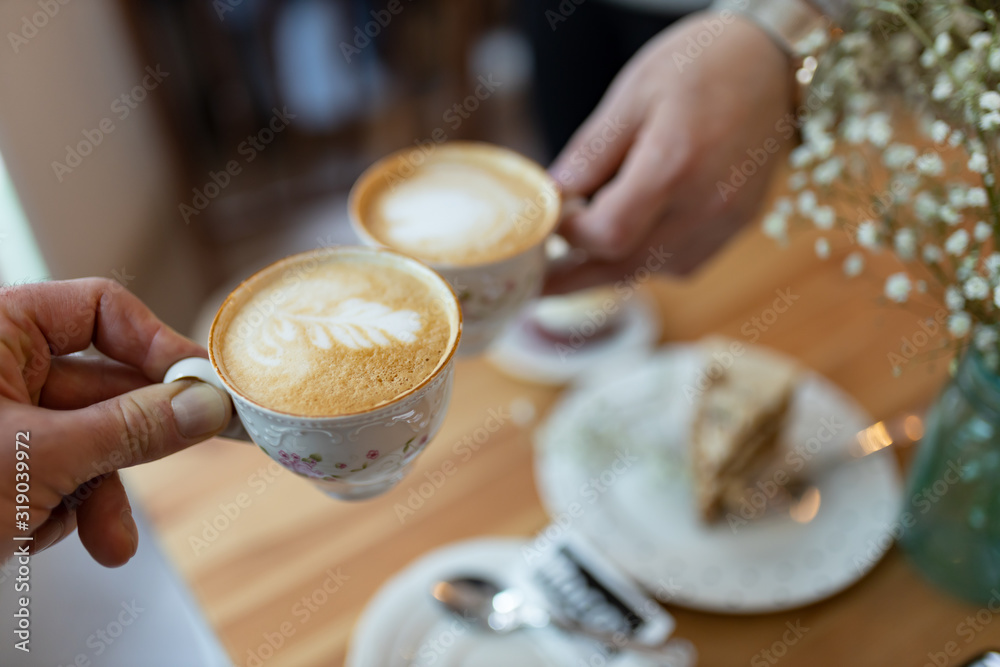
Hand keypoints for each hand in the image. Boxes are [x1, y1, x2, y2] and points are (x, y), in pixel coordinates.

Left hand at [0, 279, 231, 566]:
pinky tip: (48, 538)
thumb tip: (205, 406)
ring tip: (108, 538)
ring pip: (88, 440)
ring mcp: (0, 421)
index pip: (100, 310)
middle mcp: (0, 369)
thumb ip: (133, 429)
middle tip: (193, 450)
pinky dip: (68, 511)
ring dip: (104, 493)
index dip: (157, 345)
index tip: (201, 386)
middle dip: (137, 439)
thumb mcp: (39, 458)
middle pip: (104, 385)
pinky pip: (61, 475)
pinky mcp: (0, 467)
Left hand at [546, 12, 792, 292]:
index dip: (570, 237)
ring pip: (654, 270)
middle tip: (537, 284)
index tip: (551, 220)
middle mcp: (706, 204)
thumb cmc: (701, 64)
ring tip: (577, 258)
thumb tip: (554, 194)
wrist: (774, 61)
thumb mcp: (633, 93)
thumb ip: (592, 150)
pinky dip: (650, 261)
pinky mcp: (739, 226)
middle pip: (627, 267)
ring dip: (612, 268)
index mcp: (674, 165)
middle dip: (575, 277)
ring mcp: (727, 221)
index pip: (608, 234)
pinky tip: (632, 238)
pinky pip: (684, 264)